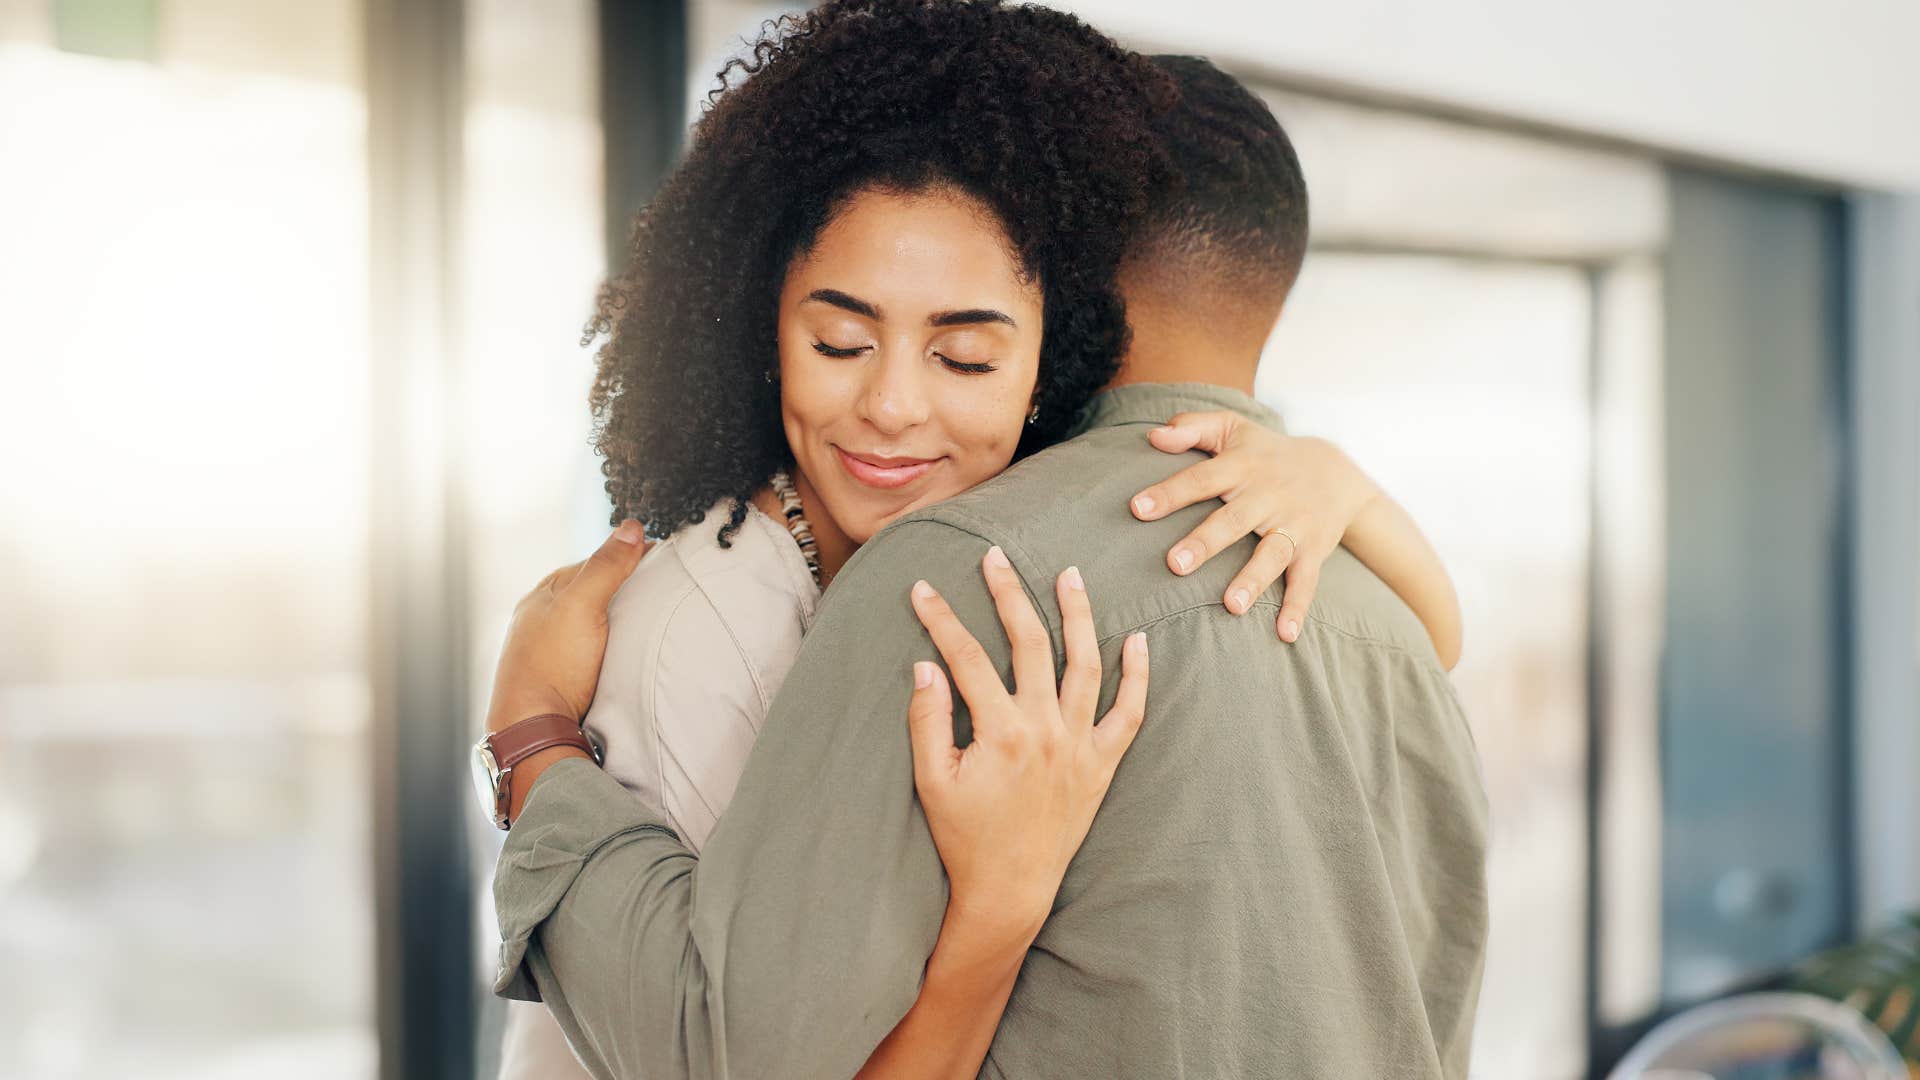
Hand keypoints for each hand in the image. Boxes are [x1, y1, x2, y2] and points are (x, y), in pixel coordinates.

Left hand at [484, 519, 649, 734]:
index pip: (596, 562)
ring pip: (598, 624)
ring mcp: (552, 649)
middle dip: (628, 590)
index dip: (630, 558)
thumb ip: (606, 566)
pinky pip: (597, 651)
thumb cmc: (552, 665)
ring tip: (654, 624)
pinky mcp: (564, 677)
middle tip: (666, 593)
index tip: (665, 561)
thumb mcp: (582, 605)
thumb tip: (633, 525)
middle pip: (597, 593)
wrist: (533, 729)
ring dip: (623, 622)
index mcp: (545, 593)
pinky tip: (630, 654)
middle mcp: (545, 618)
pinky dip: (616, 646)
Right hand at [905, 546, 1147, 946]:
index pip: (967, 658)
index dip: (941, 619)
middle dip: (1010, 594)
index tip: (921, 589)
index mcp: (1002, 732)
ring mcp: (1080, 745)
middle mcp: (1047, 730)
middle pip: (1031, 644)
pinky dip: (1136, 676)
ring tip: (1069, 575)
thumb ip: (928, 719)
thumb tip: (926, 664)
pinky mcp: (1102, 763)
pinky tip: (1136, 640)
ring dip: (1078, 615)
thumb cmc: (965, 837)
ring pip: (1086, 664)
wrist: (1010, 887)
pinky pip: (1129, 713)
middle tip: (995, 558)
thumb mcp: (932, 780)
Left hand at [1129, 411, 1381, 642]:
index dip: (1171, 493)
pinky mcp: (1313, 550)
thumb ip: (1192, 428)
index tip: (1138, 508)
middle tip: (1174, 565)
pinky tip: (1285, 634)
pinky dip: (1298, 607)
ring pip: (1272, 554)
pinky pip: (1306, 581)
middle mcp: (1267, 496)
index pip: (1202, 479)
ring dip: (1253, 580)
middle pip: (1234, 520)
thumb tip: (1153, 436)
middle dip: (1206, 542)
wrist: (1337, 470)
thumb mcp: (1232, 429)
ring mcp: (1292, 525)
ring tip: (1231, 606)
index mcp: (1242, 467)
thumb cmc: (1265, 452)